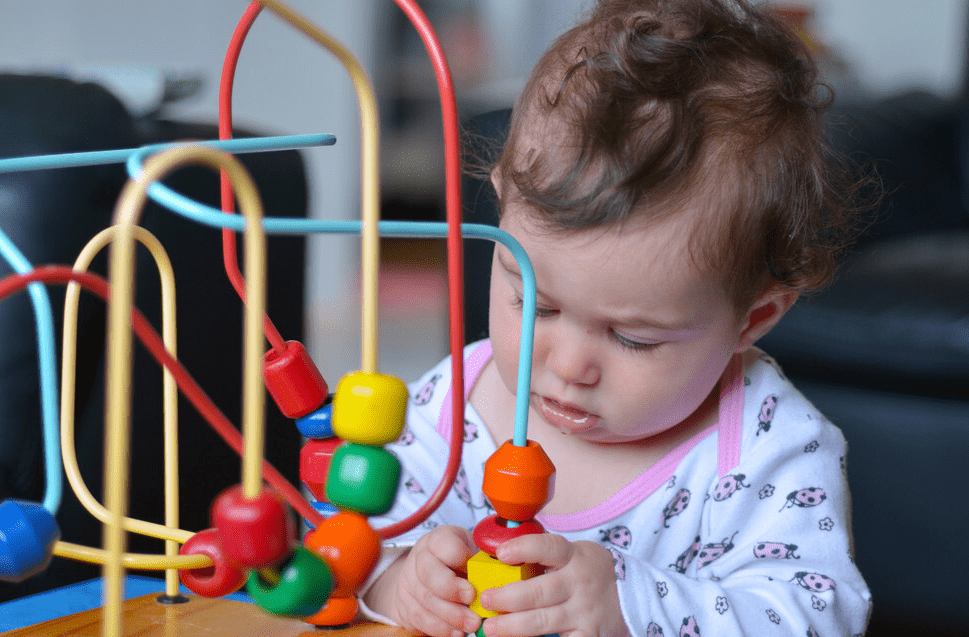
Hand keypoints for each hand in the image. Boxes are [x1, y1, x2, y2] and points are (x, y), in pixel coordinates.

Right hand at [377, 525, 483, 636]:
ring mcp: (410, 582)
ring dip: (451, 615)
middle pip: (429, 573)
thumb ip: (483, 560)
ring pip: (426, 599)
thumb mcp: (471, 551)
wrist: (428, 576)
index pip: (444, 545)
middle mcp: (420, 558)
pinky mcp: (406, 605)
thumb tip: (504, 572)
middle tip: (473, 599)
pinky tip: (457, 632)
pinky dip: (441, 628)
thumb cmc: (458, 562)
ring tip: (472, 623)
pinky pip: (421, 618)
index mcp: (438, 539)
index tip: (474, 571)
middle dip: (452, 589)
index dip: (459, 558)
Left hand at [479, 534, 630, 636]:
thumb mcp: (574, 554)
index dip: (524, 548)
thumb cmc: (588, 573)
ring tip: (491, 628)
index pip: (548, 547)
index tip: (501, 554)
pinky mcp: (588, 636)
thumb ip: (545, 555)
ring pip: (542, 621)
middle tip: (486, 599)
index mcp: (574, 557)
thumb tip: (499, 555)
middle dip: (507, 597)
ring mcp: (584, 612)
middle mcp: (580, 583)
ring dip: (512, 626)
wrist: (632, 596)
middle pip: (539, 591)